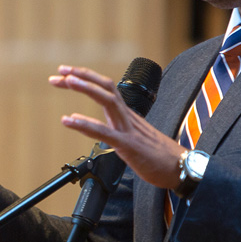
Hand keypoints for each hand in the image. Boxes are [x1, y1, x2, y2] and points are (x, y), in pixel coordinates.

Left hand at [49, 65, 184, 188]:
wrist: (181, 169)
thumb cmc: (159, 157)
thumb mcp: (134, 138)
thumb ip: (118, 129)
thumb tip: (101, 129)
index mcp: (127, 115)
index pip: (105, 89)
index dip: (86, 79)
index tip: (66, 74)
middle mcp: (127, 117)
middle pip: (105, 87)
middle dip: (81, 76)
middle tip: (59, 72)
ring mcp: (129, 129)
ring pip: (107, 101)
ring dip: (86, 88)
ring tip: (65, 81)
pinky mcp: (129, 145)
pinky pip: (105, 132)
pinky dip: (85, 124)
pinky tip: (69, 120)